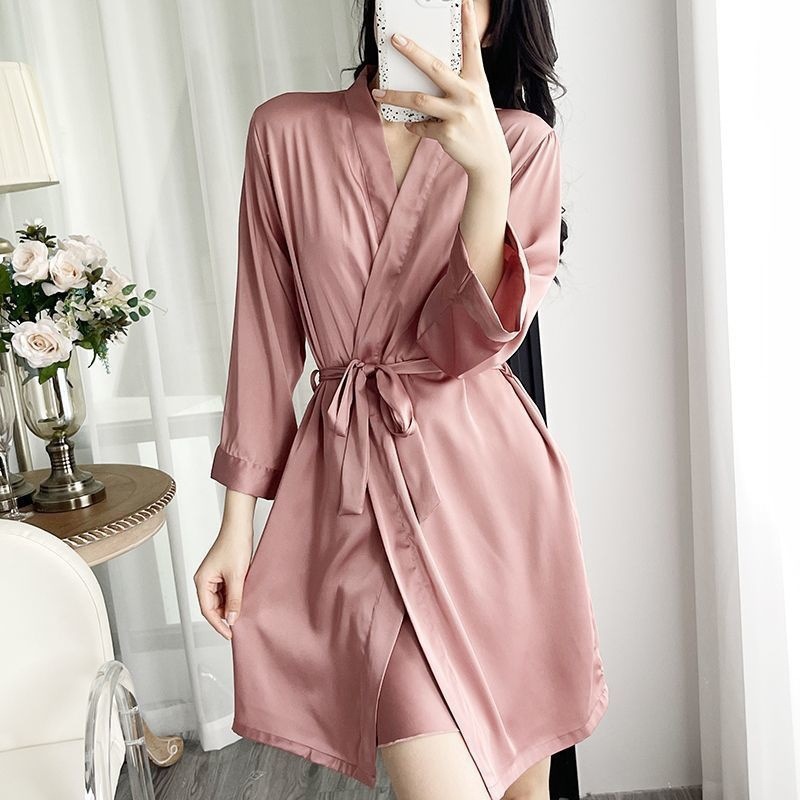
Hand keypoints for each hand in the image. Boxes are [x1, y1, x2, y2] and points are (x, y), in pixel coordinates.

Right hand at [193, 523, 252, 639]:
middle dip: (224, 616)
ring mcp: (213, 576)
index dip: (218, 624)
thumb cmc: (235, 545)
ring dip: (230, 607)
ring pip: (220, 599)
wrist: (240, 526)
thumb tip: (231, 619)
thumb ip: (234, 600)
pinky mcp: (222, 573)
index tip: (230, 634)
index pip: (207, 610)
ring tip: (242, 613)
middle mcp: (204, 580)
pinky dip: (233, 597)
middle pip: (212, 606)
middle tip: (238, 626)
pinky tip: (243, 600)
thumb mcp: (237, 576)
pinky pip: (225, 591)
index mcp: (202, 581)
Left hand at [371, 0, 510, 179]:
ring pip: (419, 100)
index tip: (463, 2)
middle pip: (434, 67)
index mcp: (477, 82)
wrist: (490, 160)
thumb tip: (431, 74)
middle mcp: (468, 94)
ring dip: (395, 96)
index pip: (471, 48)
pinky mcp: (448, 133)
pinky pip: (421, 126)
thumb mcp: (477, 99)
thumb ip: (459, 85)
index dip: (467, 24)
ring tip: (379, 93)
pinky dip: (414, 125)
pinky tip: (412, 125)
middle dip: (412, 51)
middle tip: (395, 39)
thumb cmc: (479, 126)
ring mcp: (458, 114)